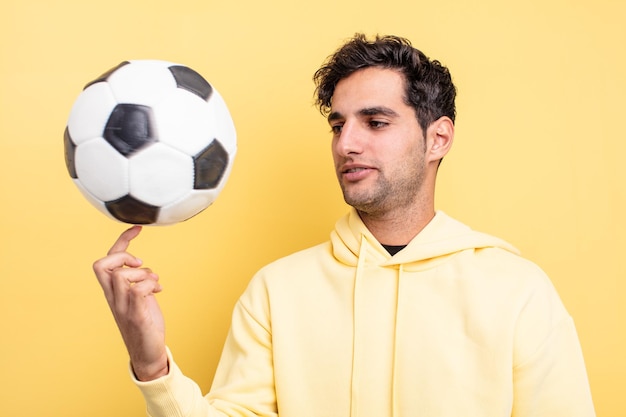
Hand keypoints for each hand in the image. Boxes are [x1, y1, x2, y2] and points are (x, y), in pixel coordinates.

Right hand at [93, 225, 168, 380]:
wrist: (147, 353)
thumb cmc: (145, 324)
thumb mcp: (139, 297)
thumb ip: (136, 282)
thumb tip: (144, 268)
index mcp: (112, 292)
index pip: (106, 260)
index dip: (121, 241)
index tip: (137, 228)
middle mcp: (113, 298)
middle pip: (101, 265)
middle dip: (122, 256)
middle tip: (140, 264)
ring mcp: (123, 307)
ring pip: (121, 276)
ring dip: (142, 273)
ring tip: (154, 282)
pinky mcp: (136, 316)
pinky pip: (137, 291)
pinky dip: (150, 285)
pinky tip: (158, 291)